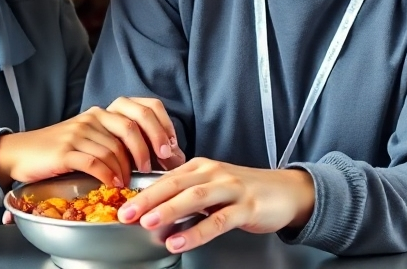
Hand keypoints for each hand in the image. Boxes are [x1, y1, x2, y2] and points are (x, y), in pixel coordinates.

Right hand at [0, 99, 180, 190]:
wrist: (21, 153)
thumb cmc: (60, 151)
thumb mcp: (92, 140)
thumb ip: (117, 142)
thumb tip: (154, 157)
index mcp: (104, 112)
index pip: (143, 108)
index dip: (161, 126)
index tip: (171, 147)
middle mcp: (94, 117)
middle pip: (132, 126)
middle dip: (150, 147)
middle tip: (156, 166)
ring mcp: (79, 132)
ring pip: (114, 148)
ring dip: (128, 167)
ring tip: (132, 181)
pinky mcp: (65, 150)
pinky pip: (94, 161)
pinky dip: (108, 174)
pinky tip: (114, 184)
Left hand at [117, 159, 315, 253]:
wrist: (285, 191)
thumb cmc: (244, 191)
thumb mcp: (212, 186)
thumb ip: (186, 194)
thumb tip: (152, 210)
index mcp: (202, 166)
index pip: (167, 177)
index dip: (143, 191)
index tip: (122, 204)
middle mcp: (214, 172)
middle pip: (176, 183)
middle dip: (148, 198)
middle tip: (125, 213)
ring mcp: (231, 188)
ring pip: (195, 197)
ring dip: (169, 210)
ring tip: (148, 223)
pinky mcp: (246, 207)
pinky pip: (218, 220)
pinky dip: (196, 231)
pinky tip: (179, 241)